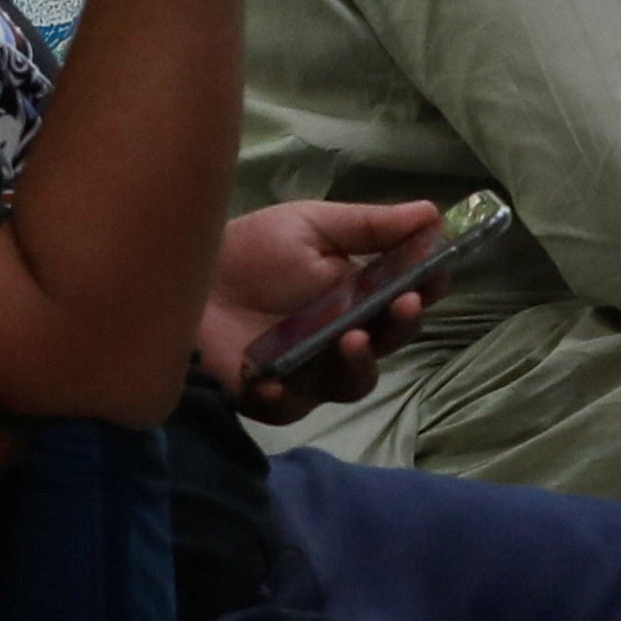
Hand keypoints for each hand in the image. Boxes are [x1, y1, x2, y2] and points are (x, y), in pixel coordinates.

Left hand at [202, 197, 439, 424]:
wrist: (183, 272)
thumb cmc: (254, 249)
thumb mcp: (312, 226)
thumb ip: (369, 226)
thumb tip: (433, 213)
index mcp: (359, 297)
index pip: (404, 298)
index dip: (426, 288)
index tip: (437, 272)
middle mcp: (344, 338)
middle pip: (387, 343)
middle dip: (400, 325)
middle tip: (404, 303)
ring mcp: (311, 371)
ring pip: (350, 381)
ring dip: (358, 364)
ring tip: (352, 339)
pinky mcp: (270, 396)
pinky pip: (287, 406)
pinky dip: (284, 396)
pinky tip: (277, 379)